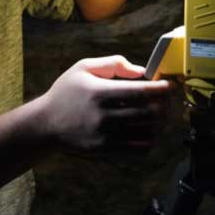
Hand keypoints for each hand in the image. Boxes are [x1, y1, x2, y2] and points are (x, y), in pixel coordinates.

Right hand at [40, 55, 172, 152]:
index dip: (161, 89)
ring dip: (159, 123)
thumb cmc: (66, 92)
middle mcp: (103, 115)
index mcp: (99, 92)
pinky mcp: (105, 150)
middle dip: (164, 105)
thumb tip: (141, 72)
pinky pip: (139, 149)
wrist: (45, 123)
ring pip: (148, 132)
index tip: (169, 86)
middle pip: (149, 113)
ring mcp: (105, 136)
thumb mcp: (83, 67)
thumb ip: (113, 64)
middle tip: (167, 99)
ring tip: (159, 114)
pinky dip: (150, 140)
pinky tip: (148, 130)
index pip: (141, 92)